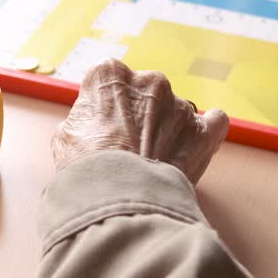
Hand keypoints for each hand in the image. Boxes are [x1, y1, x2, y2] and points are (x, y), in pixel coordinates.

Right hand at [51, 60, 228, 184]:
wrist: (118, 203)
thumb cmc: (86, 170)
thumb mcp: (64, 137)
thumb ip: (84, 117)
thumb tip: (92, 120)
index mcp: (109, 75)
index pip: (108, 80)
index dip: (105, 106)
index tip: (103, 125)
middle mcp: (149, 81)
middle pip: (145, 93)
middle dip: (139, 115)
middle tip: (128, 146)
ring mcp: (180, 105)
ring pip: (175, 111)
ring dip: (167, 129)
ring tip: (153, 161)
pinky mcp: (204, 131)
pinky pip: (214, 122)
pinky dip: (205, 132)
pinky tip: (193, 147)